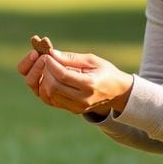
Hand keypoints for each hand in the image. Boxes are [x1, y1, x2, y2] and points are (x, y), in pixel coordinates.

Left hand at [16, 45, 133, 115]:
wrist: (118, 93)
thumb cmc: (106, 72)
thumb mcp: (93, 60)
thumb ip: (72, 58)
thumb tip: (52, 53)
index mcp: (89, 85)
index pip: (63, 75)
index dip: (51, 64)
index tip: (47, 55)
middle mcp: (82, 99)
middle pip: (54, 86)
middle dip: (46, 72)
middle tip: (46, 61)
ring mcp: (77, 107)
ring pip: (50, 95)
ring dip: (45, 80)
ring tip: (48, 69)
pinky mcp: (72, 110)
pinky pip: (52, 100)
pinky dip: (47, 88)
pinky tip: (51, 78)